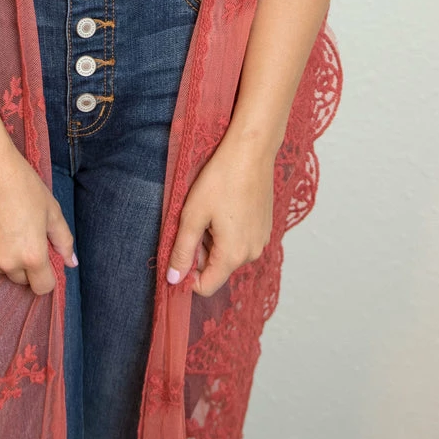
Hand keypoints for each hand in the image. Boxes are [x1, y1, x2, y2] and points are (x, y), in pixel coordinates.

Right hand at [0, 138, 76, 295]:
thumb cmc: (21, 183)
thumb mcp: (51, 209)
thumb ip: (63, 240)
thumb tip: (72, 262)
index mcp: (32, 256)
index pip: (43, 287)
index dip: (47, 276)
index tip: (45, 261)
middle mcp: (6, 263)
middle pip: (21, 279)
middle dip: (26, 265)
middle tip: (23, 235)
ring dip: (4, 256)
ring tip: (3, 225)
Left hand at [165, 131, 275, 297]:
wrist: (251, 152)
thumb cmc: (221, 180)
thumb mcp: (192, 216)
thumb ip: (182, 251)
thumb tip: (173, 280)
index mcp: (233, 255)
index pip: (205, 286)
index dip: (186, 274)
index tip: (178, 250)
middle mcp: (252, 254)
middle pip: (216, 269)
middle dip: (199, 252)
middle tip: (194, 220)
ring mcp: (261, 240)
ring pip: (227, 254)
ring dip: (212, 240)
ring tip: (209, 211)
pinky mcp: (264, 228)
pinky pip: (240, 242)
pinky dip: (227, 232)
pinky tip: (224, 206)